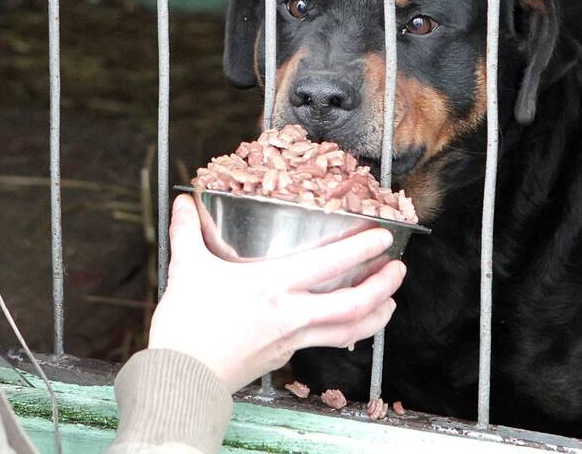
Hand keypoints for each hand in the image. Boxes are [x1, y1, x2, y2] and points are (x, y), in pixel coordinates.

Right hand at [148, 194, 406, 391]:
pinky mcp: (284, 356)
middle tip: (399, 269)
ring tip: (390, 301)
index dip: (362, 249)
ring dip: (375, 314)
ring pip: (348, 329)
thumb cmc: (186, 326)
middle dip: (382, 285)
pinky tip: (349, 326)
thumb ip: (187, 232)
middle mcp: (290, 313)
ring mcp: (290, 339)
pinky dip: (346, 332)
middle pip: (353, 304)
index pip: (329, 265)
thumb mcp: (186, 270)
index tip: (383, 236)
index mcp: (271, 286)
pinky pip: (325, 342)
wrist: (182, 378)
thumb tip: (182, 202)